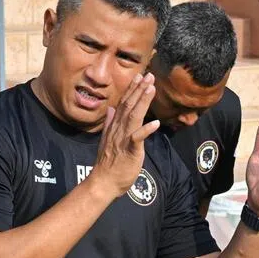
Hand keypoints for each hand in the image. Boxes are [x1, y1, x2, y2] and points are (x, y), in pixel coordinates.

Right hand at [91, 73, 159, 196]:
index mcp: (114, 127)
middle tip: (149, 75)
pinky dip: (145, 130)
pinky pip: (137, 138)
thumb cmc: (108, 164)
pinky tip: (155, 122)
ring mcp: (123, 139)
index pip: (123, 104)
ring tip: (151, 88)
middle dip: (139, 90)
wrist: (103, 182)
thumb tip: (111, 110)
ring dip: (142, 102)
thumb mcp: (107, 140)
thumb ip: (109, 124)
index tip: (139, 77)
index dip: (132, 90)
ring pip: (133, 117)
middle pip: (129, 106)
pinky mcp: (129, 151)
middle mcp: (118, 130)